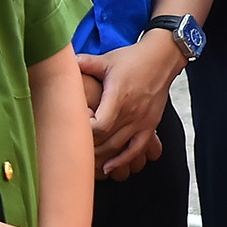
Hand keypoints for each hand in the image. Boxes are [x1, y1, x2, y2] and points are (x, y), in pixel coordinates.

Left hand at [76, 33, 182, 177]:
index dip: (84, 129)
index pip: (99, 126)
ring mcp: (142, 120)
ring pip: (118, 148)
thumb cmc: (133, 58)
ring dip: (100, 155)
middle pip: (106, 140)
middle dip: (88, 144)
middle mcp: (131, 111)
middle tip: (74, 141)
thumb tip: (63, 60)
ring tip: (85, 156)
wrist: (163, 58)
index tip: (75, 122)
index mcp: (118, 95)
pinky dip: (122, 161)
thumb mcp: (107, 59)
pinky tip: (108, 168)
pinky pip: (136, 149)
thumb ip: (85, 63)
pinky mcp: (150, 125)